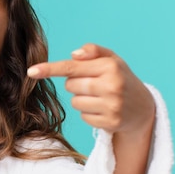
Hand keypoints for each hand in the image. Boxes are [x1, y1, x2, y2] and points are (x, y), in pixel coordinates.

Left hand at [27, 43, 154, 135]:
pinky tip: (103, 109)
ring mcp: (111, 106)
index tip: (31, 71)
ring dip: (82, 99)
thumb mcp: (112, 59)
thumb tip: (73, 54)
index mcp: (110, 66)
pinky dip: (89, 113)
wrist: (143, 107)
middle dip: (76, 84)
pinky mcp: (110, 122)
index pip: (72, 67)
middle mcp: (112, 86)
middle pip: (70, 85)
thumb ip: (93, 51)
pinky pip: (83, 117)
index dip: (50, 69)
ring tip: (100, 97)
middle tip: (94, 84)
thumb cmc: (120, 78)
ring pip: (74, 102)